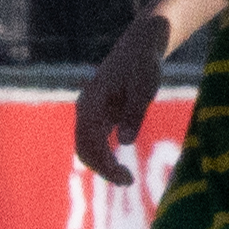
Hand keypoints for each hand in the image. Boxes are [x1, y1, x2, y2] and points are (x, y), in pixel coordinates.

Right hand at [73, 22, 167, 182]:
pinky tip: (120, 166)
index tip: (126, 179)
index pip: (90, 144)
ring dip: (102, 165)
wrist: (139, 46)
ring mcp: (90, 111)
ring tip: (126, 178)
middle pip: (84, 149)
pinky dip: (104, 155)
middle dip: (102, 169)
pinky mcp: (99, 113)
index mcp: (92, 104)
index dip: (105, 166)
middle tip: (129, 182)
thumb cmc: (143, 65)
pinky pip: (94, 140)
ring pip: (87, 146)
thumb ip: (134, 114)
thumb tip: (125, 143)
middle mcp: (85, 109)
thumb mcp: (144, 89)